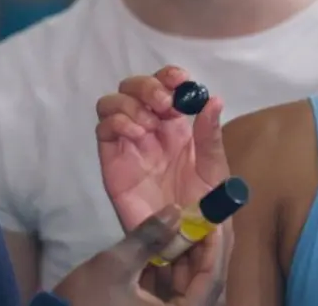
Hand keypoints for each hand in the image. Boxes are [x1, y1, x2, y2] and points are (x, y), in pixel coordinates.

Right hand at [52, 205, 228, 305]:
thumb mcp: (117, 265)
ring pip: (184, 291)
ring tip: (177, 230)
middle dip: (197, 253)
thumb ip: (148, 236)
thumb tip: (176, 211)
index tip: (210, 222)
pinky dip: (166, 274)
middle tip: (194, 222)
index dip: (212, 250)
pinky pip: (167, 296)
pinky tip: (160, 249)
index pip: (210, 283)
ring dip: (181, 262)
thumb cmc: (88, 301)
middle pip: (201, 287)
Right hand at [96, 66, 228, 233]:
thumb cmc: (201, 207)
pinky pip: (103, 129)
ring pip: (112, 102)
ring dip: (131, 104)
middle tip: (165, 104)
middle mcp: (150, 128)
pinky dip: (117, 122)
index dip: (168, 76)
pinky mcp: (112, 160)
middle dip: (147, 86)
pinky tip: (137, 135)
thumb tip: (213, 99)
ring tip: (149, 125)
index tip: (179, 81)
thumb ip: (210, 136)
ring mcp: (128, 143)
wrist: (182, 241)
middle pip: (134, 86)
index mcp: (176, 124)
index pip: (165, 85)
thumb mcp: (214, 170)